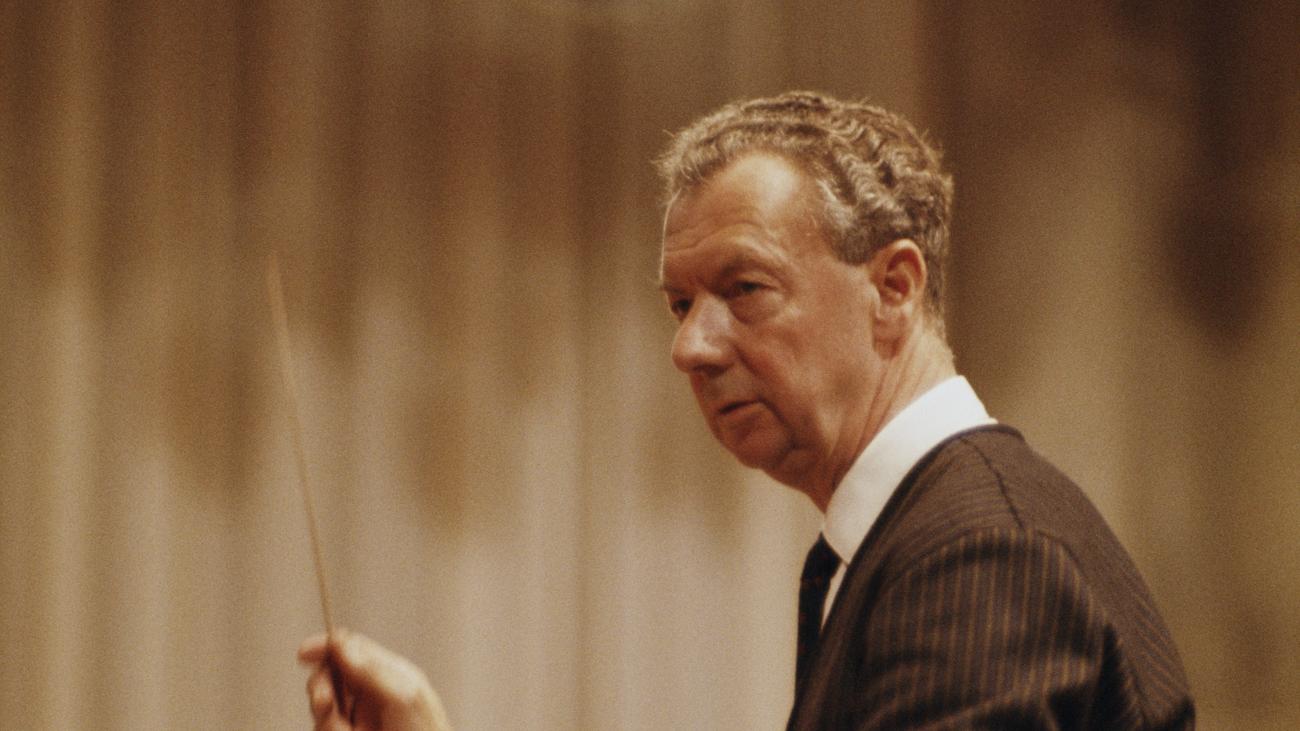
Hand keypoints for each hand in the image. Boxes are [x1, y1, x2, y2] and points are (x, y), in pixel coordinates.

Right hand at [298, 628, 450, 730]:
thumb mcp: (402, 696)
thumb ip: (370, 670)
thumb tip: (341, 643)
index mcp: (387, 675)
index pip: (351, 649)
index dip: (326, 647)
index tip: (304, 653)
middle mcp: (370, 696)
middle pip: (329, 678)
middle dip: (321, 689)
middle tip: (325, 703)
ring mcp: (358, 721)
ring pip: (323, 713)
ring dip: (329, 724)